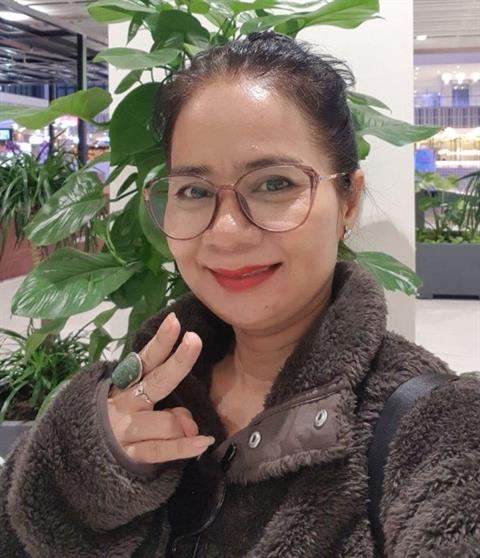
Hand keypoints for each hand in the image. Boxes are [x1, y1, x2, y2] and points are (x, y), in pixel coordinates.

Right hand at [107, 312, 214, 463]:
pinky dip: (185, 448)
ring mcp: (126, 430)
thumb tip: (189, 421)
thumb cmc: (117, 421)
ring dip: (182, 425)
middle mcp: (125, 403)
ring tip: (188, 429)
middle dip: (178, 360)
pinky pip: (161, 451)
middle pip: (157, 381)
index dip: (161, 341)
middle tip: (194, 340)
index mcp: (126, 384)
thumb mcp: (134, 404)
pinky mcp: (129, 456)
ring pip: (167, 422)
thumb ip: (165, 406)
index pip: (145, 359)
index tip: (175, 321)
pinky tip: (203, 442)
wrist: (78, 455)